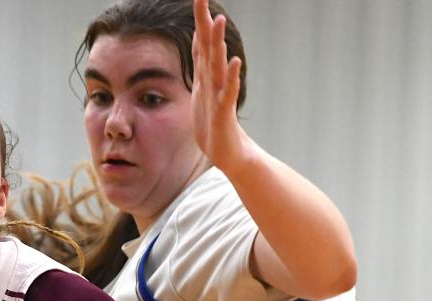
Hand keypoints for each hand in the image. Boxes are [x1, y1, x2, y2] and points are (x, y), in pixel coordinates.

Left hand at [191, 0, 248, 171]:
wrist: (227, 151)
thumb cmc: (212, 121)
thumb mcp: (200, 86)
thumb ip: (200, 61)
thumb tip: (199, 35)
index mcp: (206, 73)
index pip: (201, 40)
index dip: (198, 19)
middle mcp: (215, 78)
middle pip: (209, 44)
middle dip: (205, 21)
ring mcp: (220, 93)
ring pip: (218, 64)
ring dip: (218, 42)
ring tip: (218, 21)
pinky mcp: (224, 111)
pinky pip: (228, 92)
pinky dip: (231, 76)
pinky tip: (234, 62)